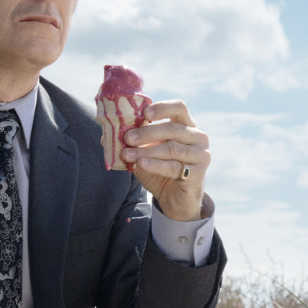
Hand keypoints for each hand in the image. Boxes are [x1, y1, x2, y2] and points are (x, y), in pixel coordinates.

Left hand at [121, 99, 209, 221]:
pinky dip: (155, 165)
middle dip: (147, 133)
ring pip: (172, 149)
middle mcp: (198, 137)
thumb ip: (133, 143)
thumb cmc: (160, 171)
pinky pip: (174, 167)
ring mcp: (201, 155)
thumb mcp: (146, 153)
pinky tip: (141, 164)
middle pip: (173, 129)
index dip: (162, 108)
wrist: (175, 199)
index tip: (144, 114)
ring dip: (147, 151)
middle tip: (127, 138)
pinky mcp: (198, 174)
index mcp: (186, 126)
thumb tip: (106, 136)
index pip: (179, 108)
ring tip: (127, 155)